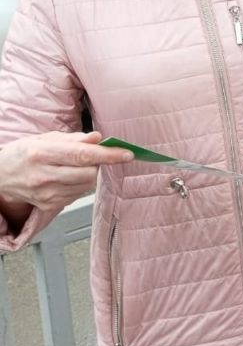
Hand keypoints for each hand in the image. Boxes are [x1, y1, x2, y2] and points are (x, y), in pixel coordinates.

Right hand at [0, 131, 133, 212]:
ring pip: (86, 185)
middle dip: (96, 164)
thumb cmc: (23, 153)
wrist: (1, 176)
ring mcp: (46, 194)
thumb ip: (74, 139)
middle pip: (88, 173)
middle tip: (89, 157)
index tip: (127, 154)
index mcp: (42, 153)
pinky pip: (77, 195)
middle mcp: (44, 175)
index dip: (108, 155)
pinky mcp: (49, 206)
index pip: (83, 155)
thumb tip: (98, 138)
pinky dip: (79, 185)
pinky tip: (66, 178)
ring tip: (71, 167)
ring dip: (88, 175)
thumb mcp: (45, 138)